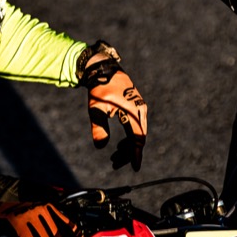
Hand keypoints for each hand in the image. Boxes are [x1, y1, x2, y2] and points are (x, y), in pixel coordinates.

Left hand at [79, 43, 147, 170]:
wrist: (102, 69)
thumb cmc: (98, 88)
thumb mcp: (95, 109)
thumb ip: (99, 128)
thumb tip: (101, 146)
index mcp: (133, 111)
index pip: (138, 138)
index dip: (135, 154)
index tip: (135, 168)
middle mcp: (140, 110)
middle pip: (139, 138)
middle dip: (128, 153)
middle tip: (114, 163)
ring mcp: (139, 107)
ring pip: (137, 133)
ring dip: (128, 146)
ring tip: (114, 156)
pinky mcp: (136, 106)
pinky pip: (136, 126)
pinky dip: (129, 136)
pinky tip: (120, 144)